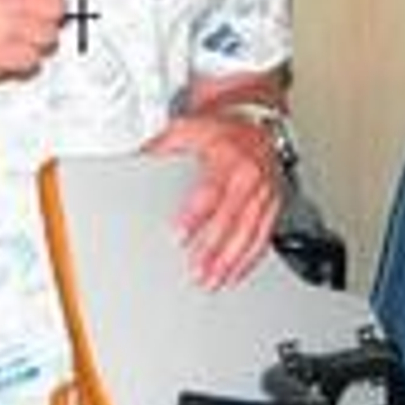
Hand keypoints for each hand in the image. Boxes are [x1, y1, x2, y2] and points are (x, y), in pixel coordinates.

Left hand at [145, 111, 282, 288]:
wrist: (255, 124)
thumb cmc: (220, 131)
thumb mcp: (187, 129)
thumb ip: (160, 148)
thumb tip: (132, 163)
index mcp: (228, 157)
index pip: (210, 191)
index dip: (194, 216)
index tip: (178, 237)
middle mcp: (250, 177)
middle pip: (232, 219)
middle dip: (214, 249)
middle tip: (197, 271)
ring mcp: (265, 193)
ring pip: (250, 233)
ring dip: (231, 261)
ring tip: (212, 280)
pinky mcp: (273, 205)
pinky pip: (263, 237)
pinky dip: (249, 259)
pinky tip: (234, 274)